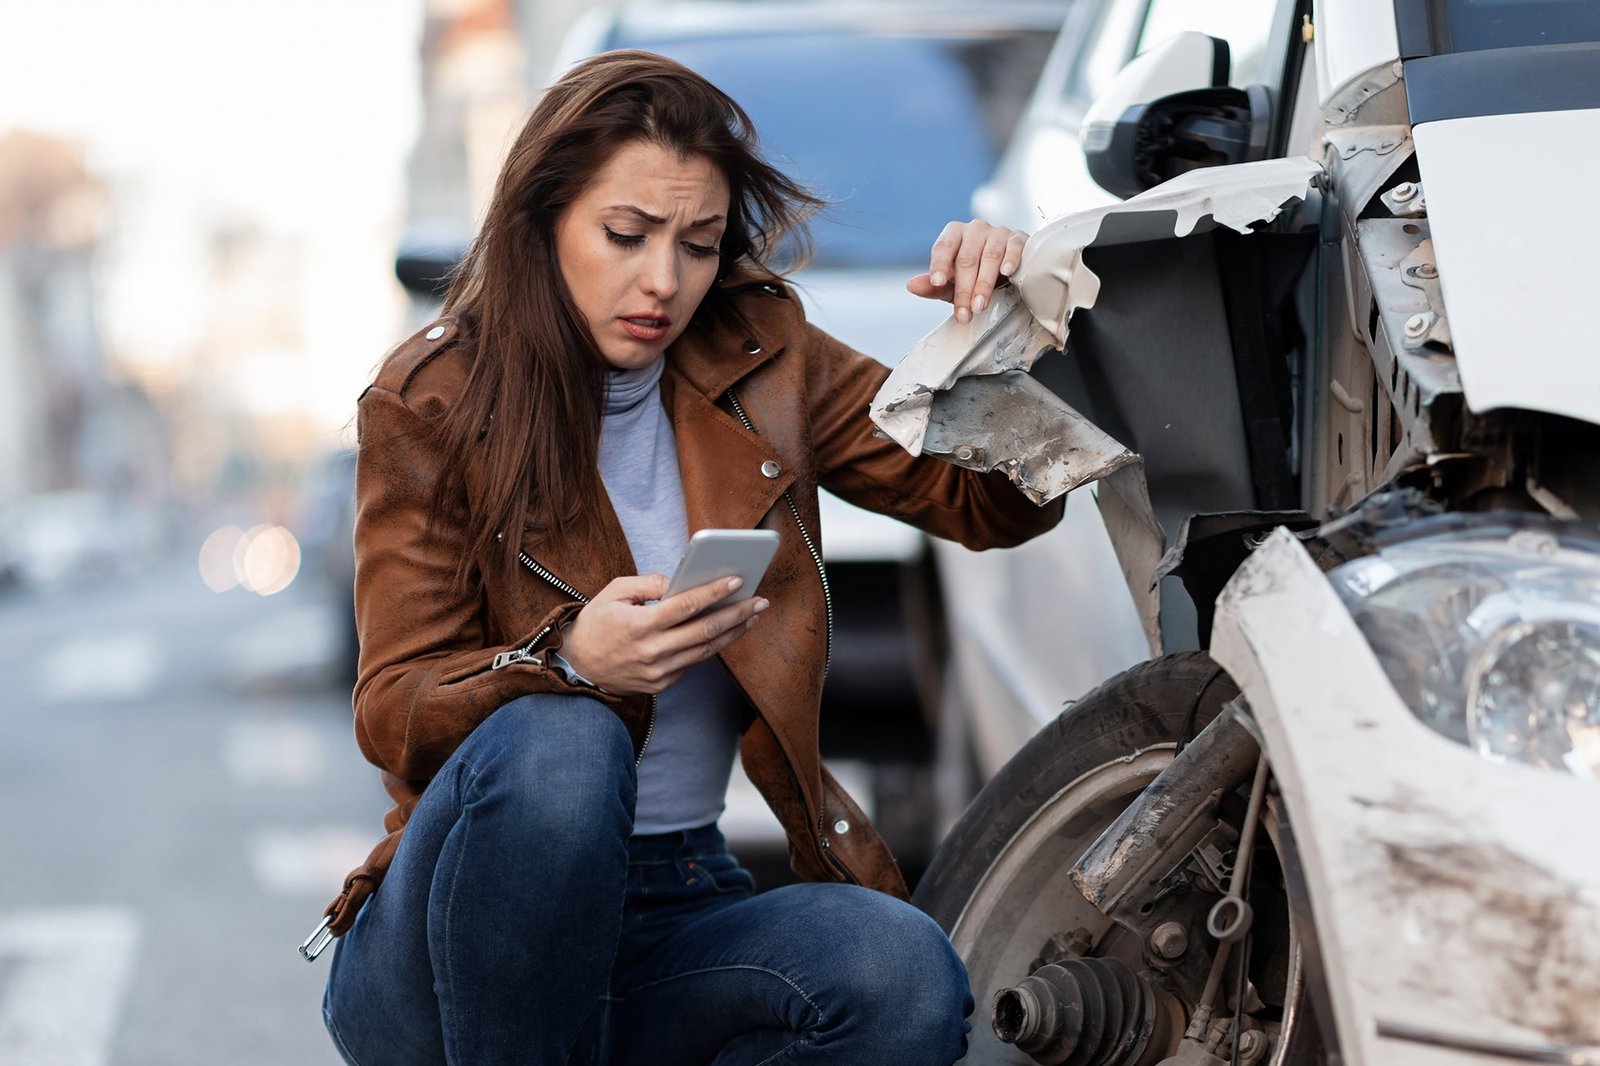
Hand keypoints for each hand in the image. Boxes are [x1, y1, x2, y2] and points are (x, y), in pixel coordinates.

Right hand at [557, 574, 767, 694]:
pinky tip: (727, 631)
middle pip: (704, 631)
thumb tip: (683, 581)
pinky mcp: (662, 684)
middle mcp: (652, 652)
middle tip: (760, 601)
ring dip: (732, 632)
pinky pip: (693, 662)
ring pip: (706, 651)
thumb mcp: (615, 592)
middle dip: (737, 614)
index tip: (737, 581)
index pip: (684, 606)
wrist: (578, 666)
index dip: (713, 593)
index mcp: (639, 625)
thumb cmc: (597, 622)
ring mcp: (659, 672)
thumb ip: (650, 584)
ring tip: (752, 615)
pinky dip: (712, 646)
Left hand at [906, 220, 1028, 324]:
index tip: (937, 282)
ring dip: (984, 283)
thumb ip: (932, 286)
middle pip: (966, 258)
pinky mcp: (1017, 238)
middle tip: (964, 313)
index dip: (939, 265)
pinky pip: (1015, 246)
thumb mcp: (951, 285)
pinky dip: (1011, 259)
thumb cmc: (974, 276)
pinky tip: (1006, 272)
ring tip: (980, 305)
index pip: (943, 247)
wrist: (1005, 273)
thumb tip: (912, 286)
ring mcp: (997, 232)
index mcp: (954, 234)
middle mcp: (975, 229)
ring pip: (990, 256)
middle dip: (964, 289)